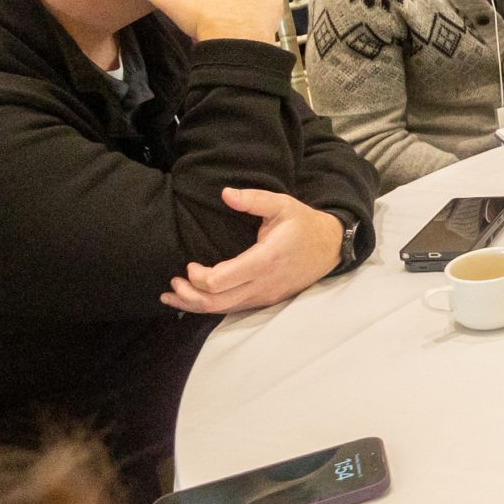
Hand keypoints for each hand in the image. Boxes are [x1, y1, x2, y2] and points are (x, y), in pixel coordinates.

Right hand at [112, 0, 281, 44]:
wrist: (234, 42)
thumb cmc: (202, 20)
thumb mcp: (170, 2)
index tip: (200, 6)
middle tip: (213, 18)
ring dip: (241, 6)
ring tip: (230, 24)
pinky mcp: (276, 3)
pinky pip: (266, 5)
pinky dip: (259, 13)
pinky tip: (248, 24)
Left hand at [162, 188, 344, 314]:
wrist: (330, 247)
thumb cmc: (303, 224)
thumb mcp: (282, 204)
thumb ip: (254, 199)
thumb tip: (225, 193)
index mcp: (265, 260)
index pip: (220, 281)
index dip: (198, 276)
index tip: (189, 263)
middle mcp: (263, 283)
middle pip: (216, 301)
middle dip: (189, 295)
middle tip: (173, 283)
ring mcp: (265, 295)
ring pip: (223, 310)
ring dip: (195, 305)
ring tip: (174, 295)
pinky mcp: (265, 300)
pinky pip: (233, 309)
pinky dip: (210, 307)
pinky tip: (194, 302)